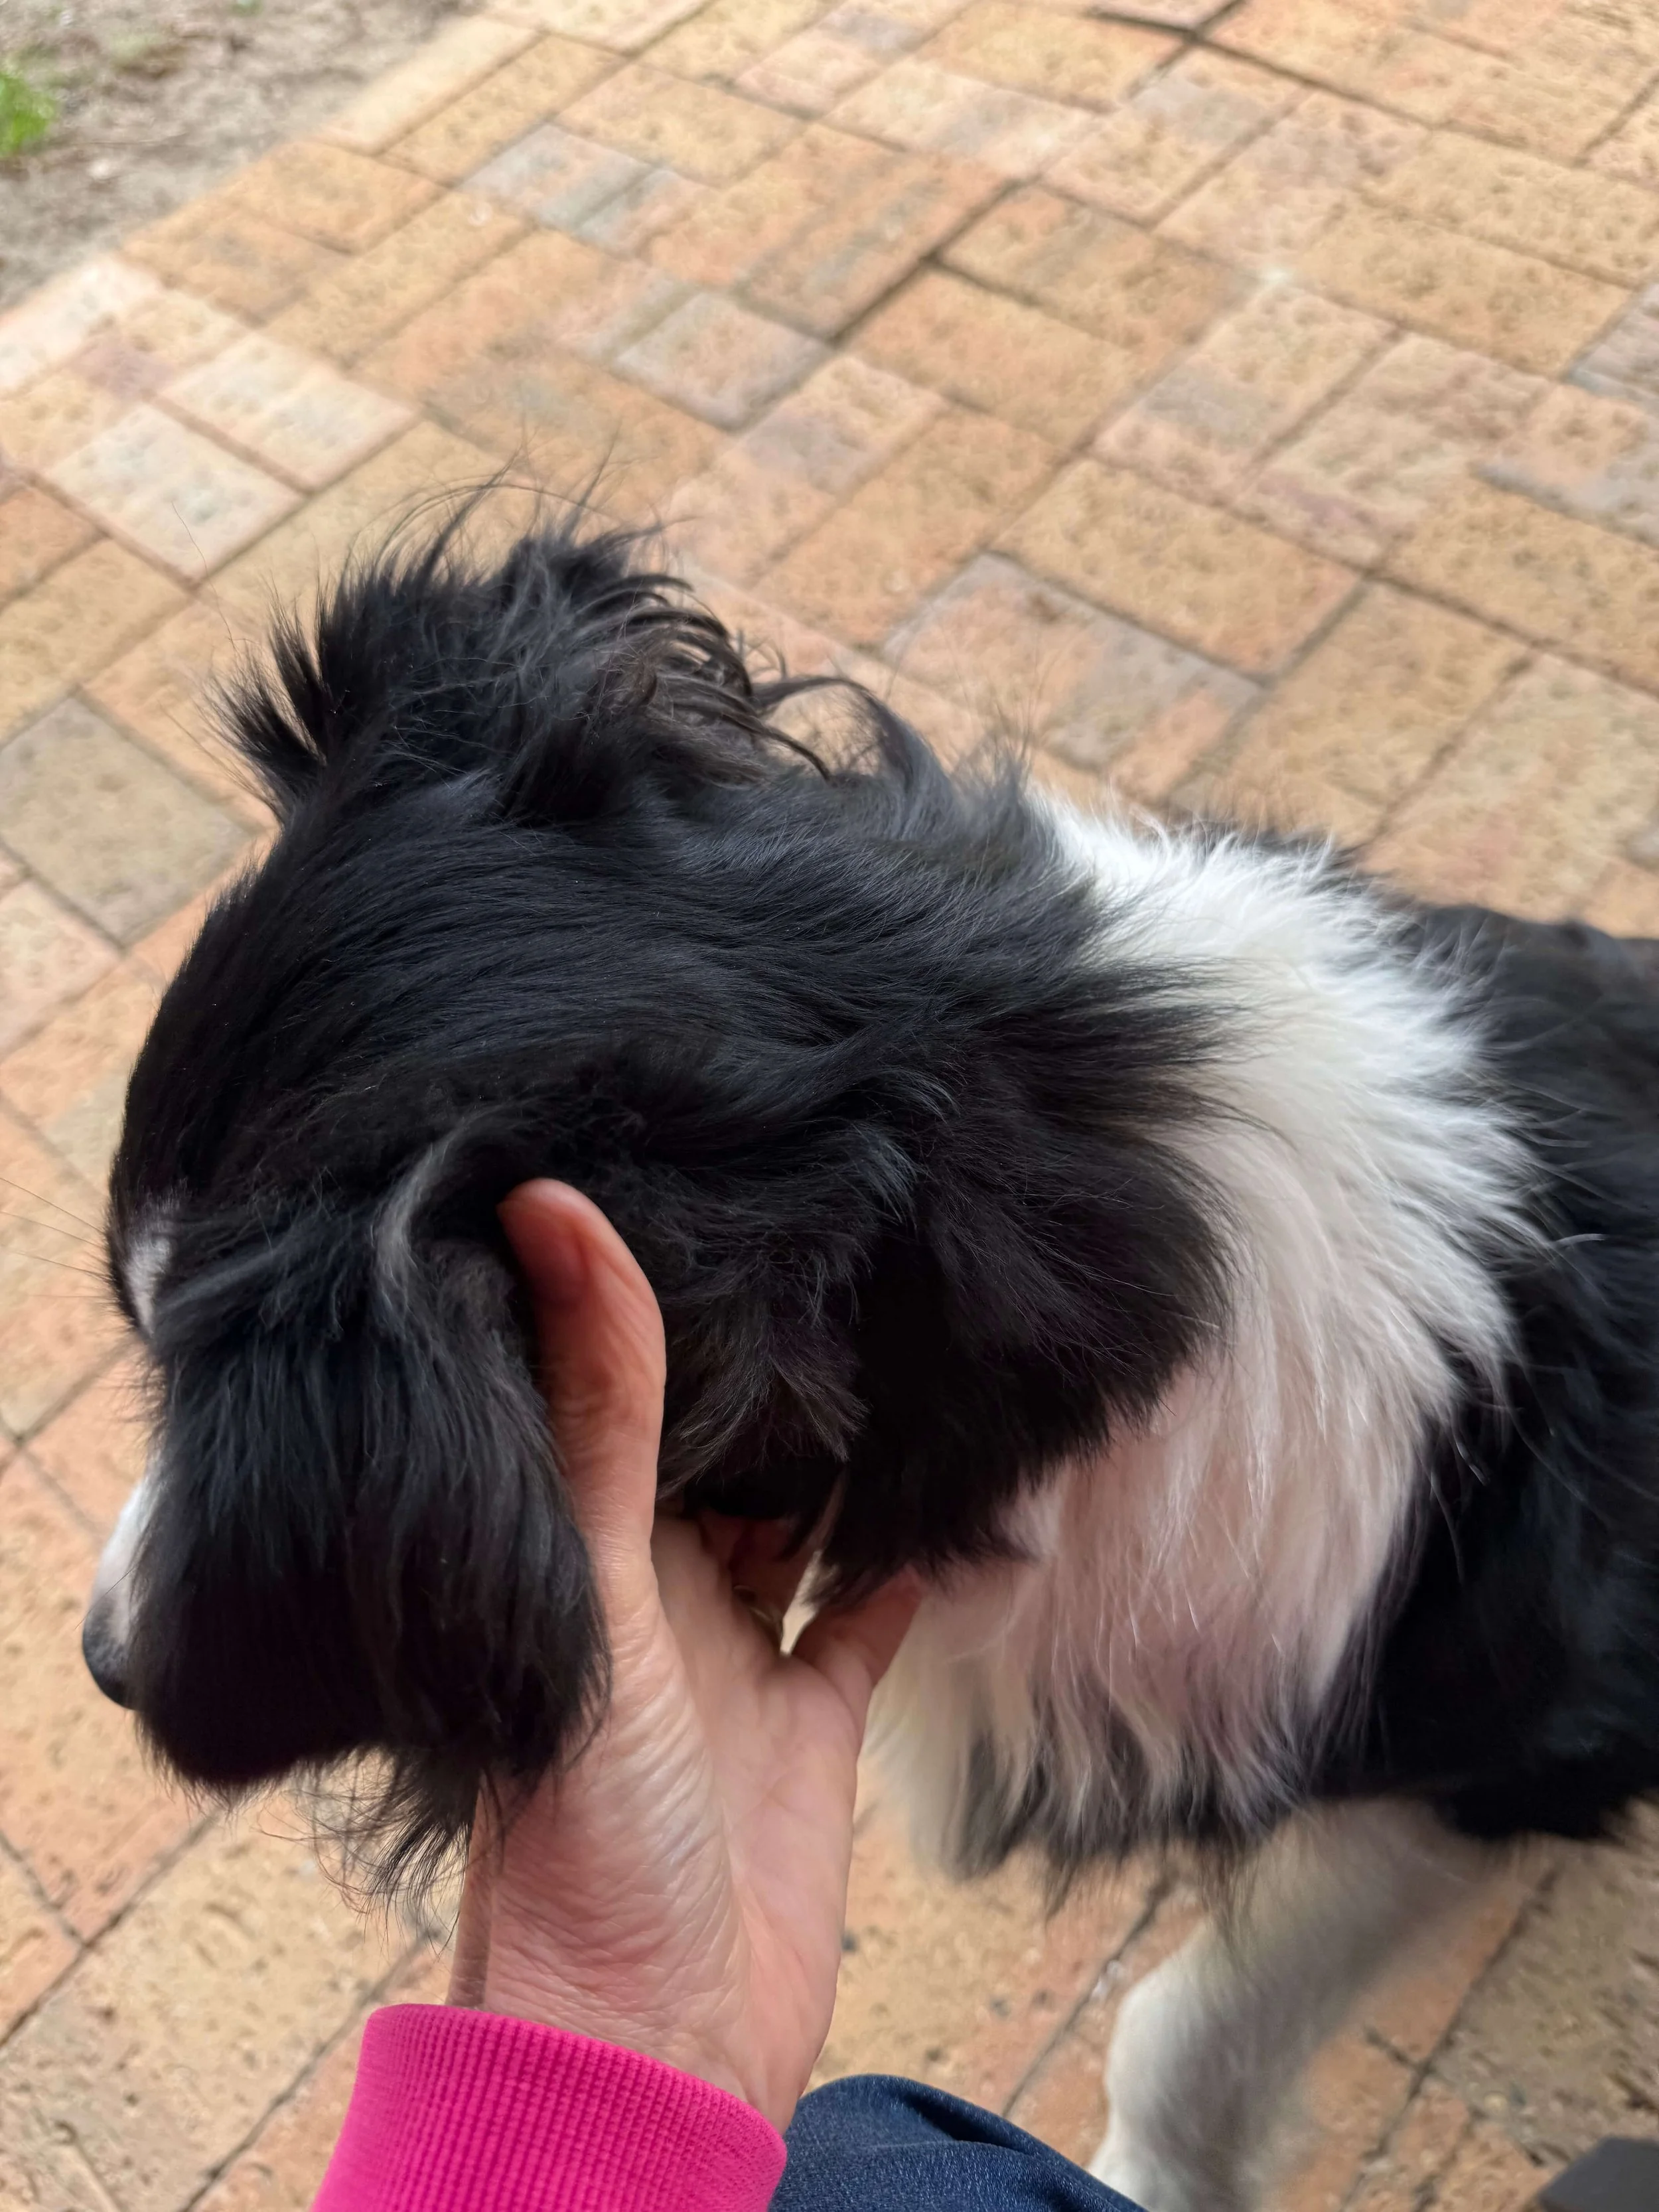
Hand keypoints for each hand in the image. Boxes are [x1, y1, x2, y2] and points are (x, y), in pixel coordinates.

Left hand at [447, 1180, 919, 2133]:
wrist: (657, 2036)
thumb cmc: (584, 1828)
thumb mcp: (593, 1592)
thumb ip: (596, 1416)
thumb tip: (551, 1211)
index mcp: (584, 1550)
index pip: (613, 1395)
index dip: (654, 1307)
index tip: (713, 1202)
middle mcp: (654, 1590)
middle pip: (717, 1450)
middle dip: (769, 1374)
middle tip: (840, 1254)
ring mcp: (735, 1656)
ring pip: (794, 1522)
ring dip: (842, 1457)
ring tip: (903, 1345)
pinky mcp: (809, 1721)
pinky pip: (862, 1617)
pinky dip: (905, 1564)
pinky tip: (955, 1504)